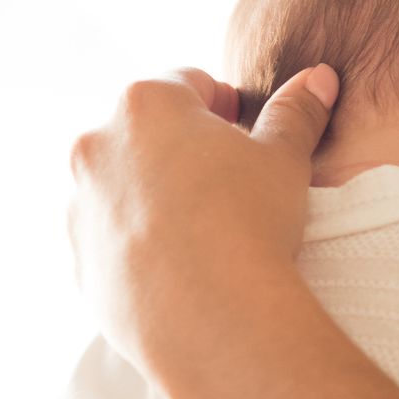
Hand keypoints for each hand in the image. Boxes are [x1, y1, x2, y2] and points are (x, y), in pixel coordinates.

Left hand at [66, 63, 338, 378]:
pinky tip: (178, 266)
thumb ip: (295, 112)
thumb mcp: (284, 159)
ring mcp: (81, 206)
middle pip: (145, 131)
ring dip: (153, 195)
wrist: (214, 320)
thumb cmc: (250, 224)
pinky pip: (110, 240)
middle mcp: (97, 146)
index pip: (187, 83)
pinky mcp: (80, 261)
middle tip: (226, 182)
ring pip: (121, 186)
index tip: (243, 131)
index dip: (222, 104)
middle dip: (181, 148)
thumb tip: (318, 78)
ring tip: (201, 229)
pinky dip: (136, 244)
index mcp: (145, 105)